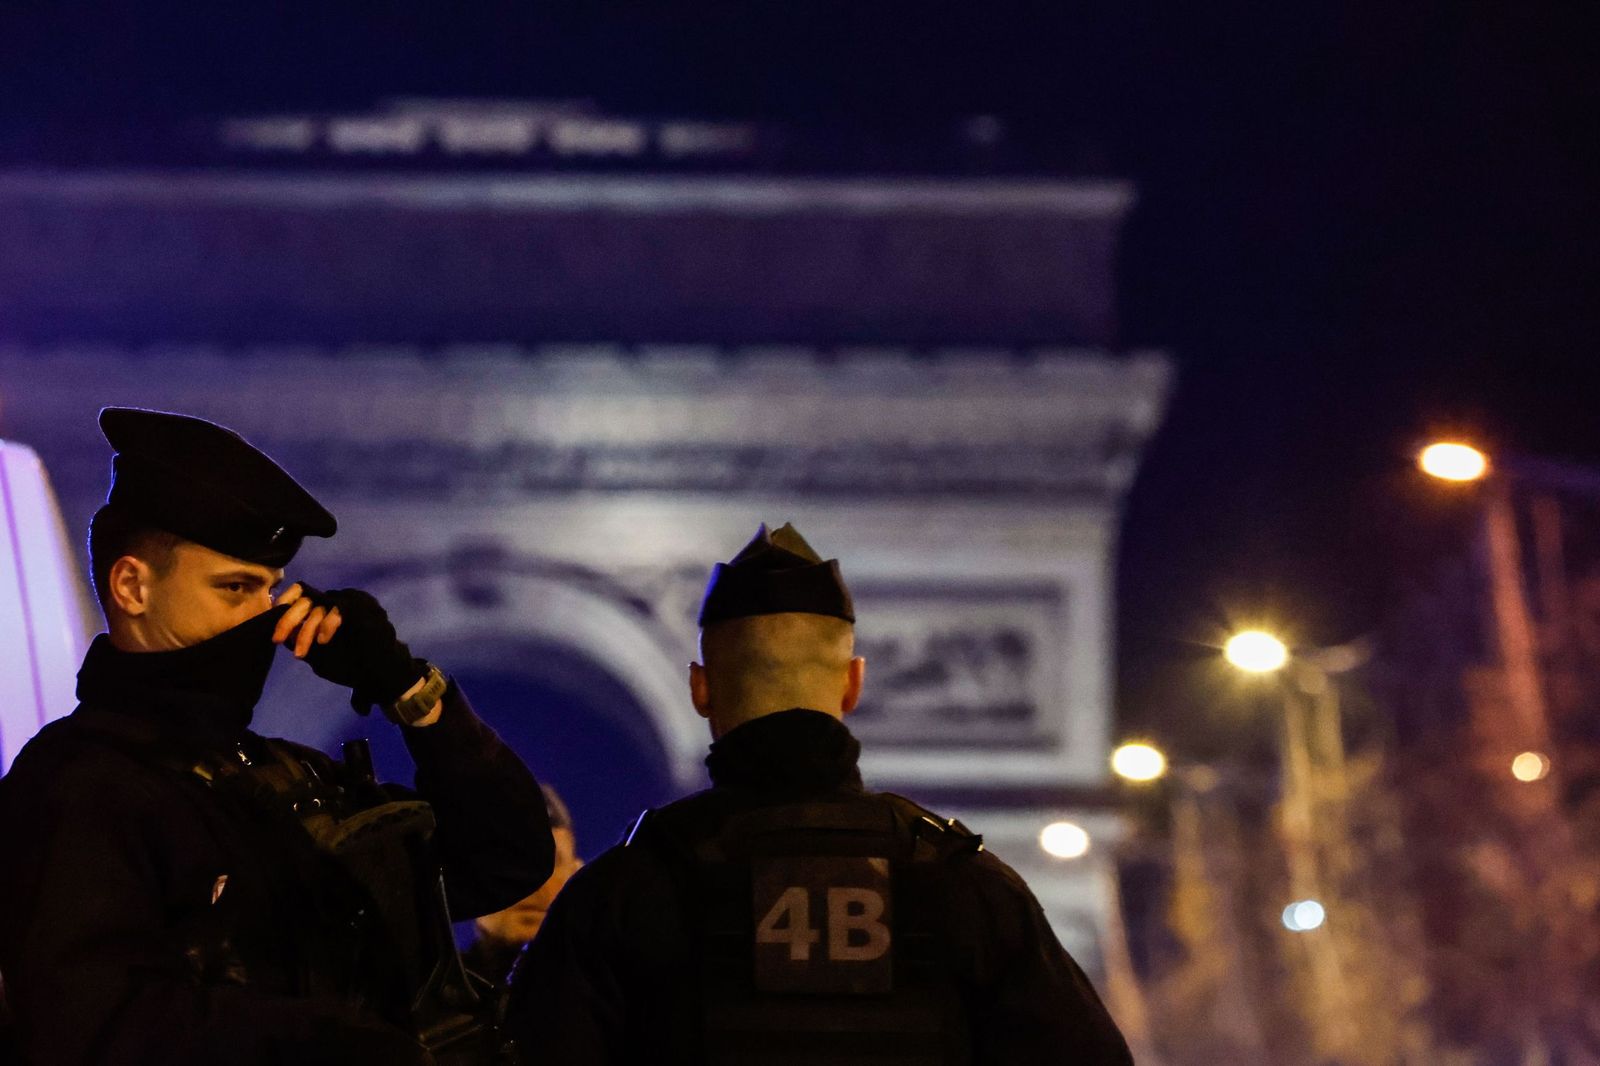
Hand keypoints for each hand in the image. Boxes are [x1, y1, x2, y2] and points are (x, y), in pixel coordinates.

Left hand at [281, 585, 424, 712]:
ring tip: (302, 653)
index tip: (274, 621)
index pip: (301, 592)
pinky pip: (339, 607)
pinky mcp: (364, 607)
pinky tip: (324, 640)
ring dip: (306, 629)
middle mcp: (339, 600)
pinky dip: (328, 623)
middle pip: (305, 598)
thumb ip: (300, 642)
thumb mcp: (317, 655)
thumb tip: (283, 633)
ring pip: (319, 604)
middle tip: (278, 640)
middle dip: (288, 620)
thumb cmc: (350, 666)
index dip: (285, 602)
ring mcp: (353, 601)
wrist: (380, 675)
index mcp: (327, 608)